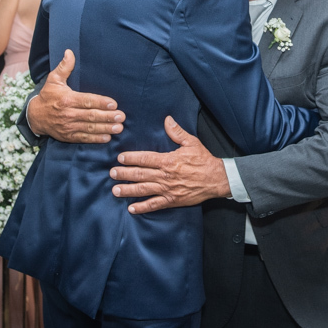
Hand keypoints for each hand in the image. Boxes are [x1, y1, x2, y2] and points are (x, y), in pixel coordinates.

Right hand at [27, 49, 124, 142]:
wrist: (35, 116)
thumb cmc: (48, 96)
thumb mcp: (54, 80)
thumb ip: (64, 67)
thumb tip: (69, 52)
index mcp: (67, 99)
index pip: (87, 100)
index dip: (101, 102)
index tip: (114, 104)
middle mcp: (68, 114)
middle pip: (91, 115)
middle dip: (107, 117)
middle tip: (121, 116)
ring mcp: (68, 126)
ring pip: (89, 128)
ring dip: (105, 128)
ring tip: (119, 128)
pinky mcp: (68, 136)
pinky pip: (83, 138)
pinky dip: (95, 139)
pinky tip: (107, 138)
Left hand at [109, 117, 229, 212]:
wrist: (216, 179)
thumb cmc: (204, 160)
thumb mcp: (191, 143)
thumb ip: (177, 132)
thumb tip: (167, 119)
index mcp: (168, 161)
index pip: (145, 158)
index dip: (131, 158)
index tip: (120, 157)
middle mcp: (165, 176)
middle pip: (140, 174)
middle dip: (124, 174)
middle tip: (112, 173)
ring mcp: (167, 190)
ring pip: (144, 190)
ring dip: (128, 190)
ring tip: (115, 190)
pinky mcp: (172, 200)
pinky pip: (154, 205)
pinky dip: (142, 207)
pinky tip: (132, 208)